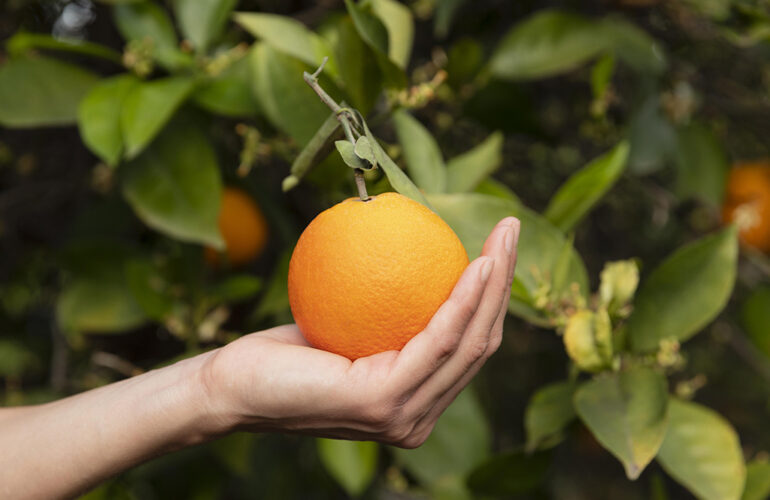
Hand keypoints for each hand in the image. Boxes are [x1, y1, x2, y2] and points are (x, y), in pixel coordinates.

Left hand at [201, 217, 519, 447]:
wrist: (232, 385)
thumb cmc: (286, 353)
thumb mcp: (347, 327)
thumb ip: (386, 313)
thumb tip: (412, 256)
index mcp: (415, 405)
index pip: (466, 348)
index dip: (492, 296)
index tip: (497, 244)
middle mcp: (418, 419)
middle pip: (479, 344)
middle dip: (504, 283)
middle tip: (510, 229)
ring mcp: (404, 417)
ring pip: (468, 343)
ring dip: (493, 285)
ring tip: (502, 237)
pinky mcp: (384, 404)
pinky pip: (435, 341)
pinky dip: (461, 301)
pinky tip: (475, 264)